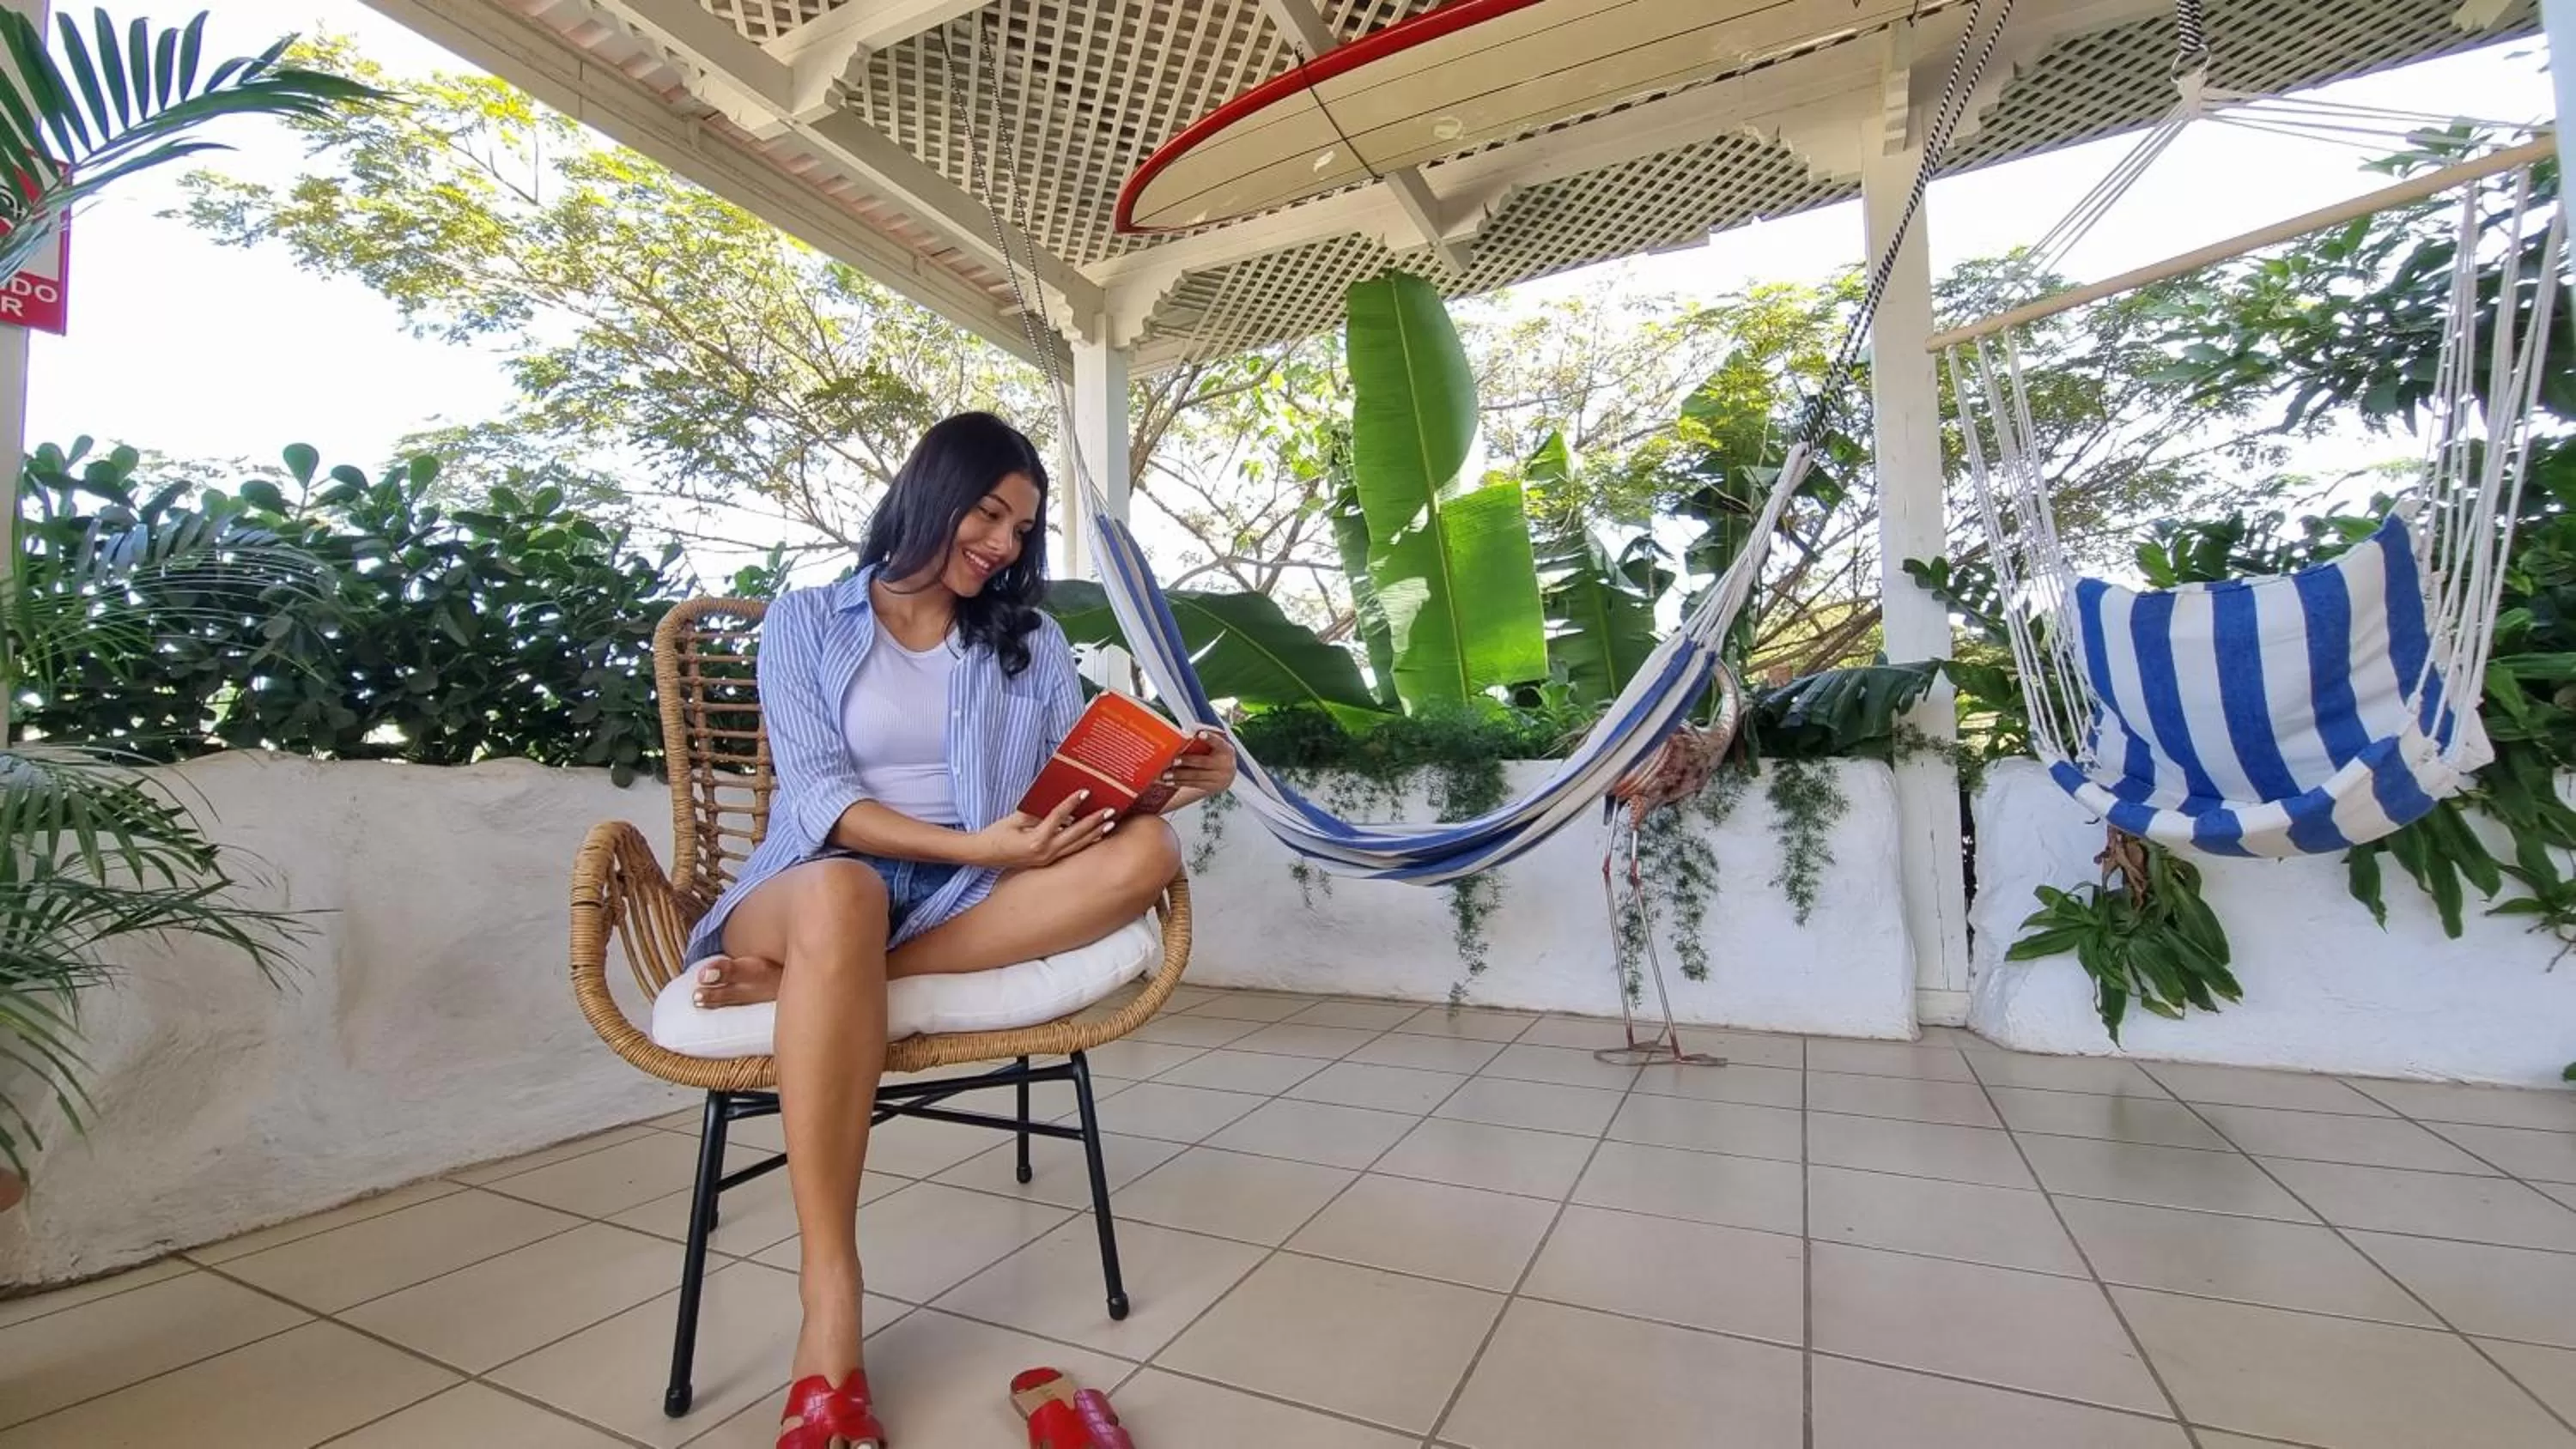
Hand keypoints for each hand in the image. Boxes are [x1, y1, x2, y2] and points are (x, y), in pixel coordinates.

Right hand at [969, 791, 1117, 869]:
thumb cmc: (997, 834)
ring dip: (1094, 834)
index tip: (1085, 792)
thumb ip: (1037, 813)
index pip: (1058, 818)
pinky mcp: (1047, 861)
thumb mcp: (1015, 819)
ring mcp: (1047, 860)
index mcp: (1035, 841)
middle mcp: (1044, 853)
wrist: (983, 855)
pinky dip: (1083, 842)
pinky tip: (1095, 835)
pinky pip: (1070, 851)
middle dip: (1094, 822)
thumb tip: (1056, 805)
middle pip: (1075, 835)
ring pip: (1076, 846)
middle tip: (1110, 810)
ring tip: (1110, 823)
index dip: (1072, 803)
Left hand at [1162, 729, 1238, 800]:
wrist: (1228, 774)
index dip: (1210, 738)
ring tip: (1166, 774)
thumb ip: (1205, 733)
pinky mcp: (1211, 787)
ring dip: (1179, 775)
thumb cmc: (1217, 752)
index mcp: (1226, 749)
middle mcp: (1225, 764)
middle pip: (1204, 762)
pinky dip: (1180, 783)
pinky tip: (1169, 782)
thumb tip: (1189, 730)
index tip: (1199, 734)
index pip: (1218, 742)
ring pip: (1196, 776)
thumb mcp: (1216, 742)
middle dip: (1187, 761)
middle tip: (1173, 760)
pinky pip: (1194, 785)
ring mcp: (1219, 778)